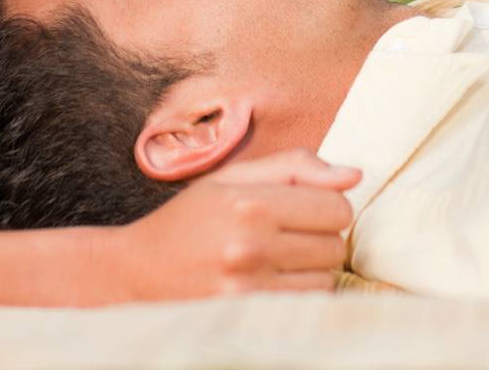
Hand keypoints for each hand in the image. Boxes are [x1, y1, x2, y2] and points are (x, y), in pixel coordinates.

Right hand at [113, 149, 361, 300]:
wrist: (133, 276)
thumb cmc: (188, 221)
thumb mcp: (232, 178)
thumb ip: (294, 167)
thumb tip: (354, 174)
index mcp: (249, 203)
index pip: (336, 207)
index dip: (326, 205)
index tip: (302, 209)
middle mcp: (250, 248)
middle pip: (336, 246)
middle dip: (319, 238)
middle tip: (285, 235)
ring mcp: (249, 292)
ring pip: (326, 281)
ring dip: (310, 271)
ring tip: (274, 261)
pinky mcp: (246, 321)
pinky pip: (305, 309)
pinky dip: (298, 296)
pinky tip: (270, 285)